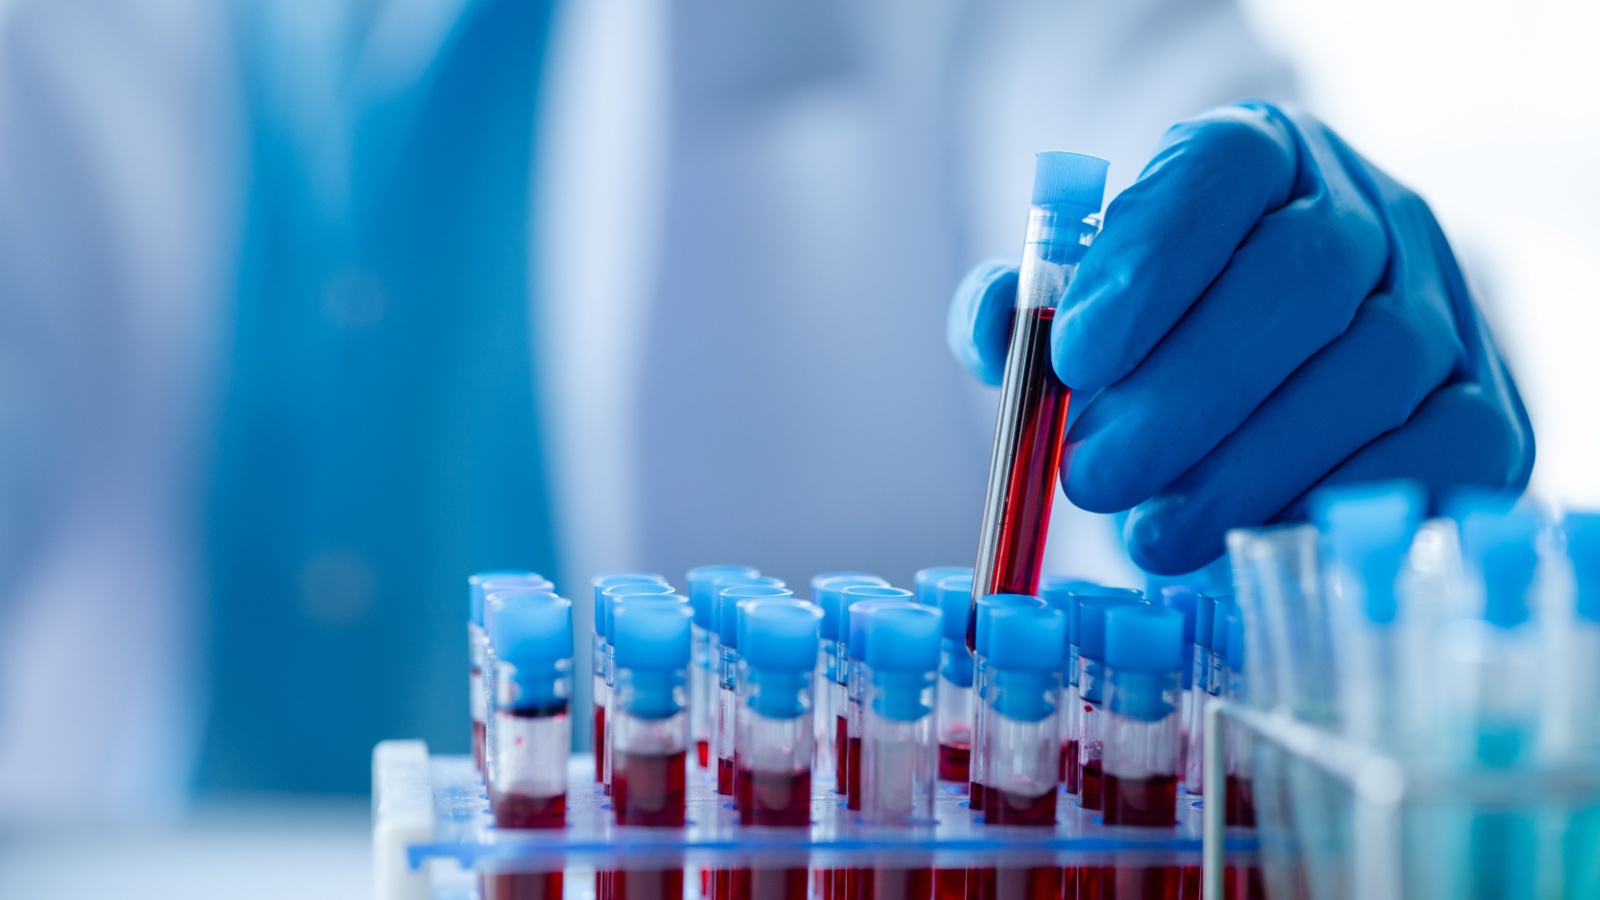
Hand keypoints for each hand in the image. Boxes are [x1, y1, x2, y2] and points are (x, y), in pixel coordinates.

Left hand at [948, 101, 1533, 574]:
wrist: (1279, 385)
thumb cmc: (1161, 344)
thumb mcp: (1085, 310)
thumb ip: (1027, 313)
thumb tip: (994, 328)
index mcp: (1264, 158)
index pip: (1222, 169)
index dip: (1149, 259)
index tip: (1074, 354)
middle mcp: (1371, 214)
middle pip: (1303, 277)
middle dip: (1185, 392)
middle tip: (1092, 475)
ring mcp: (1444, 308)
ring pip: (1369, 372)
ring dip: (1246, 468)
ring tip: (1148, 534)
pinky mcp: (1488, 411)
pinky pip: (1439, 456)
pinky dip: (1333, 505)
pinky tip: (1249, 542)